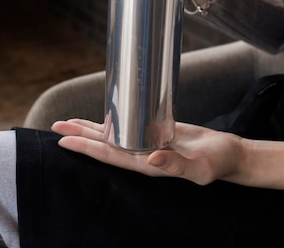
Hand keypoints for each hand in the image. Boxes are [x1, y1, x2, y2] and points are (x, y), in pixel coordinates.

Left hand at [51, 118, 244, 185]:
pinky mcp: (154, 131)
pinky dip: (111, 120)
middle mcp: (141, 155)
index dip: (86, 149)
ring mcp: (146, 143)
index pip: (109, 156)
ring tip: (67, 122)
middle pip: (103, 145)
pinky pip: (127, 126)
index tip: (64, 142)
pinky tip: (101, 116)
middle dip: (79, 137)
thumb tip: (153, 161)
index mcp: (147, 165)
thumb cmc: (216, 163)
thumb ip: (177, 166)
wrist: (228, 153)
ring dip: (89, 129)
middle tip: (55, 126)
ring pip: (112, 135)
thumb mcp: (200, 167)